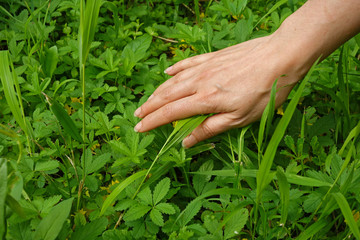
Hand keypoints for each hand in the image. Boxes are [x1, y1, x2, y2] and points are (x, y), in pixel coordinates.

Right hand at [133, 32, 305, 147]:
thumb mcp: (240, 118)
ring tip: (147, 100)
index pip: (170, 113)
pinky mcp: (213, 57)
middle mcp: (199, 82)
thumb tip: (186, 141)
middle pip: (167, 96)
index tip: (140, 129)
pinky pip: (188, 63)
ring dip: (158, 92)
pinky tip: (168, 72)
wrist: (281, 56)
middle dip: (149, 107)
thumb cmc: (265, 92)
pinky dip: (175, 69)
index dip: (153, 121)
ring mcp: (205, 67)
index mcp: (205, 100)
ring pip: (174, 81)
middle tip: (137, 116)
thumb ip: (210, 129)